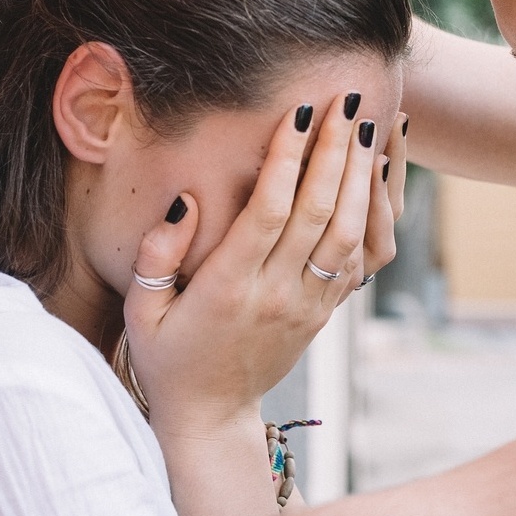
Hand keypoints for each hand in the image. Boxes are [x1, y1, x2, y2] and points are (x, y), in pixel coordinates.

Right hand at [121, 94, 391, 434]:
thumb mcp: (141, 308)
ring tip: (369, 126)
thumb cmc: (166, 357)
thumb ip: (158, 254)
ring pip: (348, 232)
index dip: (289, 159)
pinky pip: (358, 258)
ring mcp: (307, 305)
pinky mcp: (325, 312)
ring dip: (362, 176)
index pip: (268, 212)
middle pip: (318, 211)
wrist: (210, 416)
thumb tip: (187, 200)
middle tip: (347, 100)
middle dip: (336, 150)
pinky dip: (371, 214)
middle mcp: (276, 294)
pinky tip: (375, 175)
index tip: (300, 112)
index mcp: (227, 288)